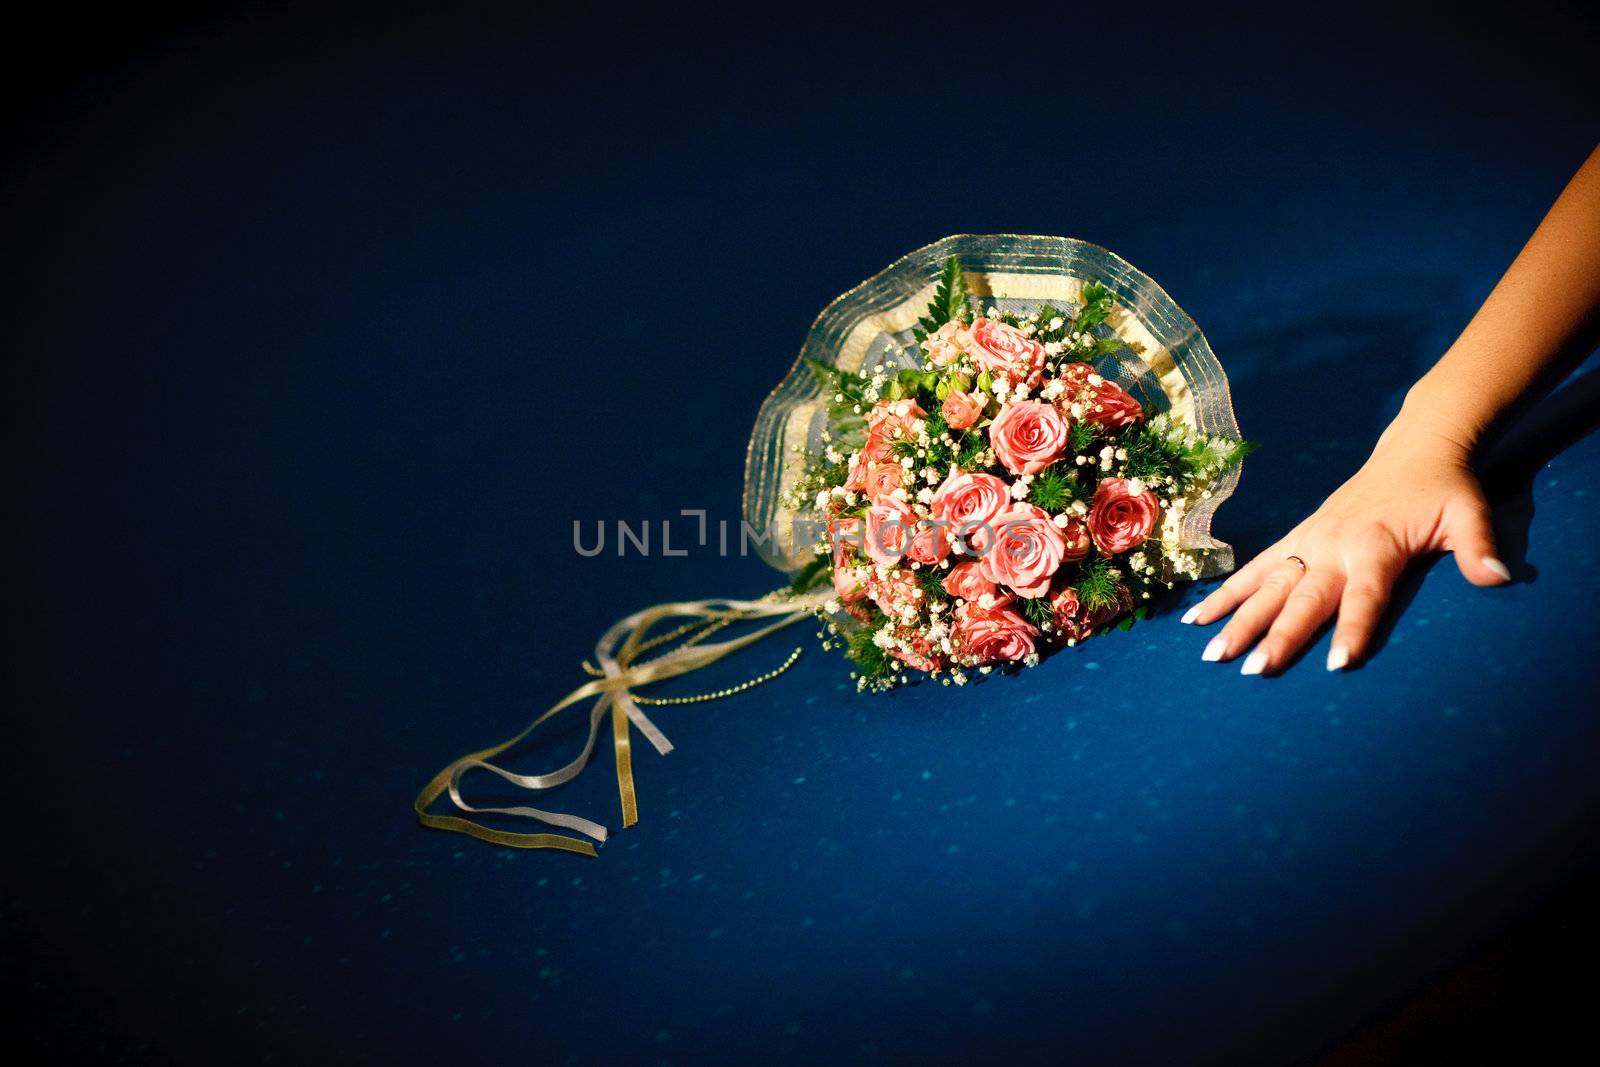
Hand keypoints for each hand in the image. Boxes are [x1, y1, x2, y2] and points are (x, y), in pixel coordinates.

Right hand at [1183, 413, 1511, 673]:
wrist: (1415, 447)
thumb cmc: (1445, 487)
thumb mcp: (1470, 513)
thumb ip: (1479, 548)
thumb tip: (1500, 578)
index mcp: (1375, 546)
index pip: (1364, 596)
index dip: (1353, 629)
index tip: (1336, 664)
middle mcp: (1333, 545)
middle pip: (1301, 597)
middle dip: (1276, 635)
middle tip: (1252, 670)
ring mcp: (1309, 540)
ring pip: (1267, 585)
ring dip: (1237, 619)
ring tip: (1209, 652)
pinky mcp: (1297, 536)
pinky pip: (1255, 568)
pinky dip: (1227, 593)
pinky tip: (1197, 620)